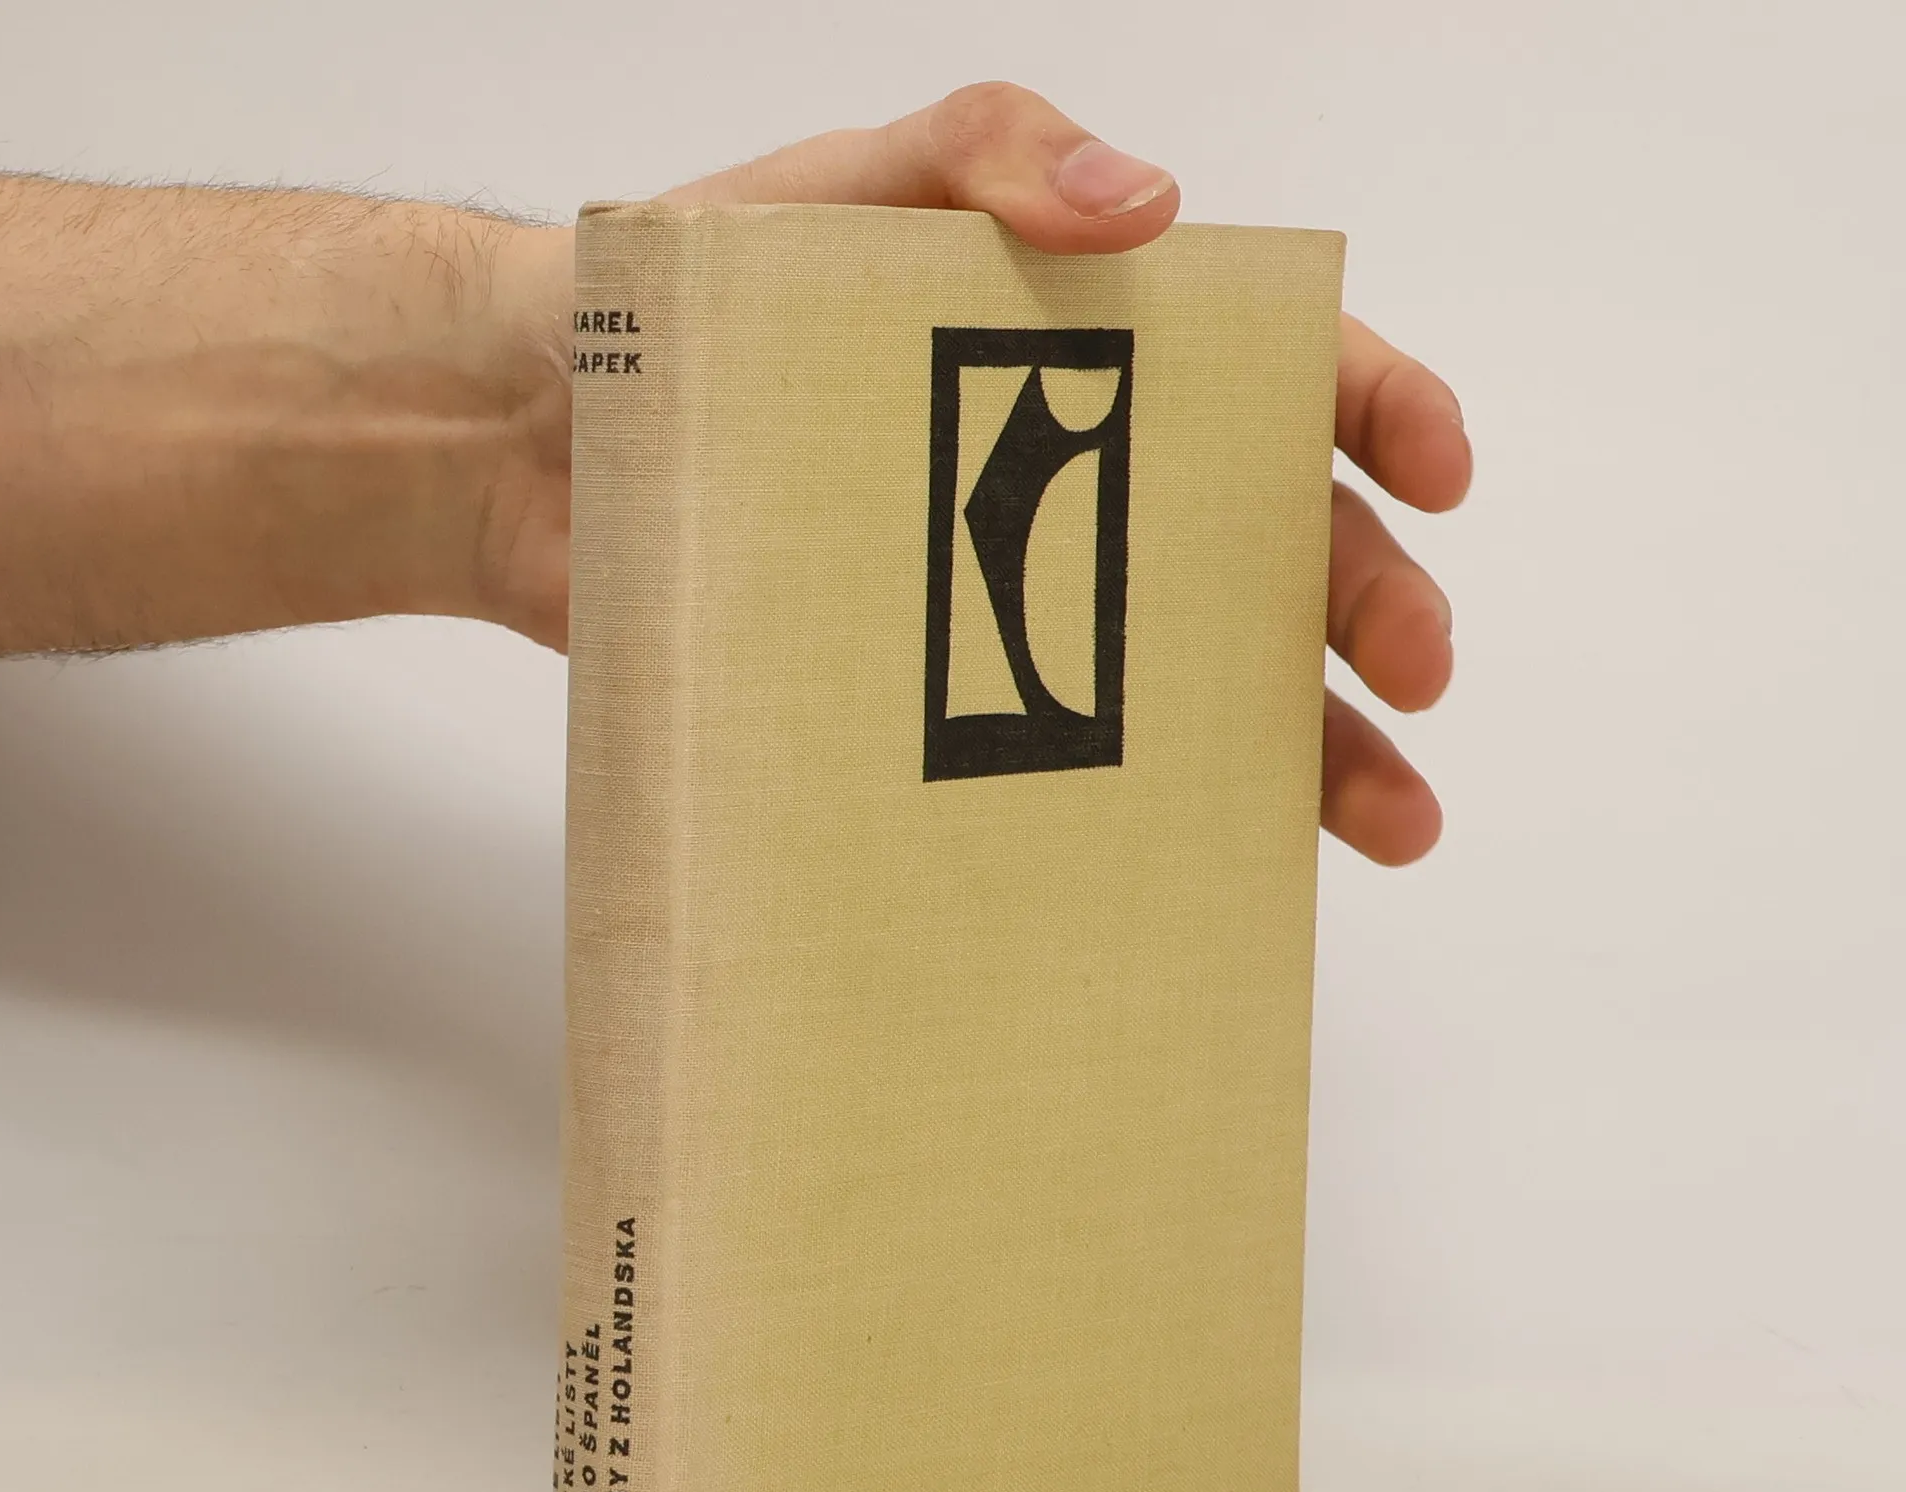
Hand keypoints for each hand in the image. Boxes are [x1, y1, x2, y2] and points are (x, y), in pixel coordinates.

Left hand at [488, 84, 1469, 864]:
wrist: (527, 451)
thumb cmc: (682, 306)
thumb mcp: (832, 189)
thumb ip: (983, 154)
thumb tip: (1149, 200)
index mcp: (1082, 345)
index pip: (1275, 362)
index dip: (1379, 407)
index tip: (1439, 473)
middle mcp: (1075, 479)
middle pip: (1270, 542)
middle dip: (1368, 604)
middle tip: (1413, 678)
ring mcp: (1017, 599)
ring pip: (1205, 677)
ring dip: (1312, 747)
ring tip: (1383, 823)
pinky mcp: (945, 699)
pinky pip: (1081, 757)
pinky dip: (1170, 811)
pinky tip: (1229, 862)